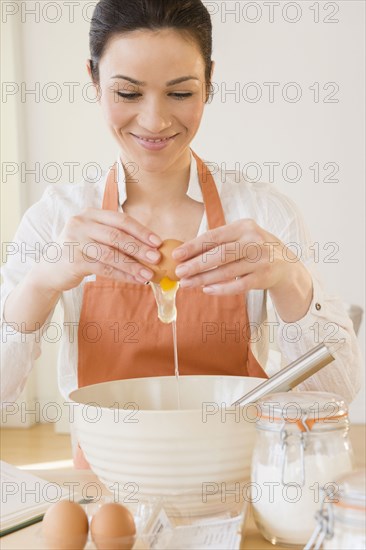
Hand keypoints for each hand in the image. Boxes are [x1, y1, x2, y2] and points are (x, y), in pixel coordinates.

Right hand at [33, 208, 161, 292]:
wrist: (51, 269)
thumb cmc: (81, 252)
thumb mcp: (95, 237)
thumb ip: (116, 237)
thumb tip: (150, 247)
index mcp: (91, 214)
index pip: (120, 219)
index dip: (141, 230)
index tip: (157, 242)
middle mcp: (81, 224)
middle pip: (117, 236)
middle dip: (139, 248)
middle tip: (156, 258)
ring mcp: (75, 242)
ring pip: (111, 254)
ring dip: (132, 265)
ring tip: (148, 274)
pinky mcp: (73, 261)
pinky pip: (103, 269)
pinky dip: (122, 275)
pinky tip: (135, 280)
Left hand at [172, 219, 297, 292]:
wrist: (285, 264)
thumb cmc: (253, 249)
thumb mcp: (240, 238)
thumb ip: (217, 243)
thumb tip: (185, 255)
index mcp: (244, 226)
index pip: (214, 236)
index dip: (193, 246)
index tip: (176, 255)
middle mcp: (254, 241)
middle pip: (220, 254)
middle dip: (196, 264)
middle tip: (179, 273)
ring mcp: (261, 259)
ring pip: (227, 271)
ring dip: (204, 279)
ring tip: (187, 284)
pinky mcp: (264, 277)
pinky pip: (239, 285)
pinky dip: (221, 289)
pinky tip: (207, 290)